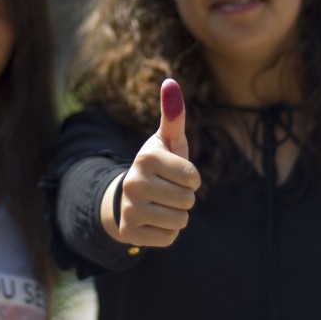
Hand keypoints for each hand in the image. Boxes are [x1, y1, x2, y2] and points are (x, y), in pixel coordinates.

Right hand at [117, 79, 200, 246]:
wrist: (126, 197)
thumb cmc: (158, 165)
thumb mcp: (167, 141)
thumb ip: (173, 114)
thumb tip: (170, 81)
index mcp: (146, 158)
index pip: (193, 178)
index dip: (191, 178)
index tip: (175, 173)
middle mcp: (133, 182)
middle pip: (188, 200)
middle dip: (184, 198)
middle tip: (167, 191)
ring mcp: (129, 208)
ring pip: (180, 220)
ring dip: (177, 215)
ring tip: (161, 205)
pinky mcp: (129, 232)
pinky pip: (169, 238)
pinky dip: (166, 232)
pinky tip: (153, 220)